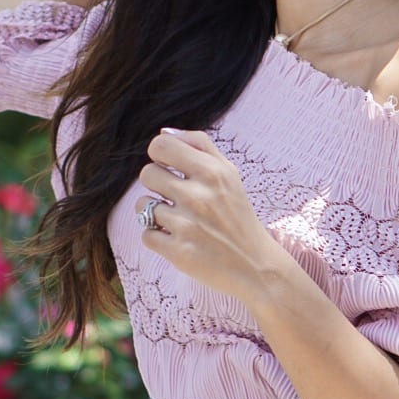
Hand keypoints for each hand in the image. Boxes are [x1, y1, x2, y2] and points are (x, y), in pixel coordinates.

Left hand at [135, 128, 280, 302]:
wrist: (255, 265)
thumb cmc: (238, 215)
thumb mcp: (229, 174)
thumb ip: (200, 146)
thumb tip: (164, 132)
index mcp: (212, 172)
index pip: (161, 146)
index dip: (159, 155)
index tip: (169, 167)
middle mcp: (198, 196)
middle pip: (147, 174)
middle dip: (157, 185)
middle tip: (174, 197)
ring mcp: (186, 225)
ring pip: (143, 206)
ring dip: (155, 213)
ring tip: (177, 221)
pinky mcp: (178, 252)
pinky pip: (146, 235)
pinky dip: (158, 238)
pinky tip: (177, 239)